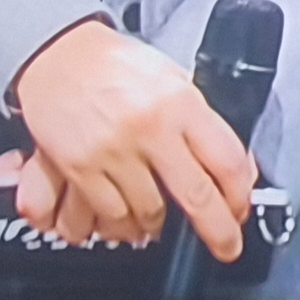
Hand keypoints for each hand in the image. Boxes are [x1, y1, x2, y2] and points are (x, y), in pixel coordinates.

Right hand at [7, 18, 257, 261]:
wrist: (59, 55)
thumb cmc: (116, 65)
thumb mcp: (171, 78)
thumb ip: (199, 120)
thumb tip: (231, 164)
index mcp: (180, 101)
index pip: (227, 158)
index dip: (240, 194)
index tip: (240, 209)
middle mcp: (150, 128)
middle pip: (197, 196)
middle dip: (218, 230)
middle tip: (226, 245)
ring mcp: (114, 151)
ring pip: (150, 214)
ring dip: (158, 225)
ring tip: (160, 220)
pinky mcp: (80, 168)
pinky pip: (109, 215)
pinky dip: (121, 224)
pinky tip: (127, 218)